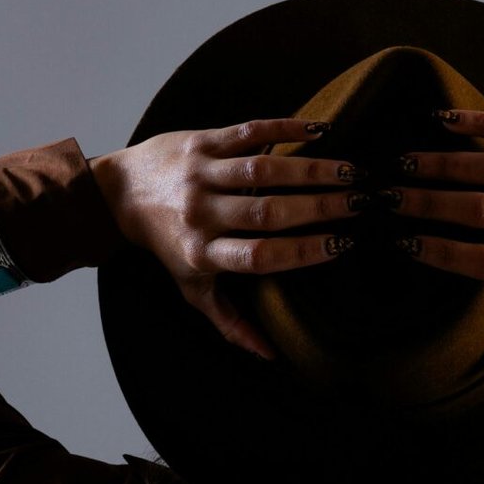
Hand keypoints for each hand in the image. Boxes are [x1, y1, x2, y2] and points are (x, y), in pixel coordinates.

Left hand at [89, 119, 360, 360]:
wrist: (121, 194)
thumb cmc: (168, 245)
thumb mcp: (194, 288)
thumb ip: (231, 322)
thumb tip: (271, 355)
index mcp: (202, 254)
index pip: (261, 256)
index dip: (304, 252)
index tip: (342, 245)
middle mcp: (200, 213)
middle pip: (268, 212)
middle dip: (321, 208)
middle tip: (362, 204)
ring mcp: (200, 174)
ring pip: (262, 170)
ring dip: (311, 169)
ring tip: (351, 171)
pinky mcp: (201, 141)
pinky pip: (247, 132)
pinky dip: (284, 128)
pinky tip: (319, 131)